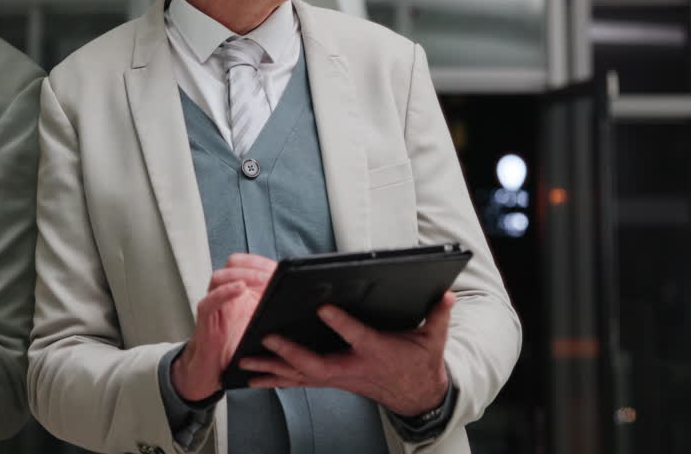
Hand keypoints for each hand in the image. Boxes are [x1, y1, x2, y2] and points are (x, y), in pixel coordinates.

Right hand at [171, 253, 276, 400]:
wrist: (218, 372)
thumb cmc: (239, 347)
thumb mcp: (263, 325)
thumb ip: (276, 309)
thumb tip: (303, 299)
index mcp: (239, 292)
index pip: (247, 264)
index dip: (262, 262)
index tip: (281, 266)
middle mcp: (225, 293)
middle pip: (234, 264)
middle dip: (255, 265)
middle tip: (274, 273)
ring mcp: (214, 304)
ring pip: (220, 277)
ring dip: (243, 275)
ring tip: (262, 280)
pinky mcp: (205, 319)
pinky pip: (210, 301)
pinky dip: (225, 292)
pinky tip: (239, 288)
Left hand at [240, 290, 455, 417]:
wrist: (417, 395)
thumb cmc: (421, 362)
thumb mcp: (434, 338)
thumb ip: (438, 315)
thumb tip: (446, 295)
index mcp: (377, 351)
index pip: (357, 336)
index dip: (341, 323)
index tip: (323, 307)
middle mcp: (353, 368)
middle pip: (317, 364)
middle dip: (291, 353)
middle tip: (267, 339)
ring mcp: (340, 378)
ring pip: (301, 376)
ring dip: (272, 370)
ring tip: (244, 363)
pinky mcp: (332, 381)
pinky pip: (299, 381)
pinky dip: (276, 378)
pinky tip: (254, 376)